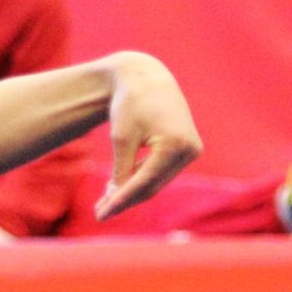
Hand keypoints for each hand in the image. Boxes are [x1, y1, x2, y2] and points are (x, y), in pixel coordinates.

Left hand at [94, 53, 201, 221]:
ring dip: (132, 192)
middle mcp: (190, 149)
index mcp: (175, 143)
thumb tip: (117, 200)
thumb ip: (121, 171)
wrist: (147, 77)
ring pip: (157, 181)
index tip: (101, 214)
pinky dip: (141, 179)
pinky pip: (161, 172)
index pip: (145, 181)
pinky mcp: (188, 150)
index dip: (121, 201)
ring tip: (105, 202)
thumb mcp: (121, 138)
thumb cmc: (131, 102)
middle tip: (99, 212)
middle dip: (125, 200)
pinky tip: (119, 188)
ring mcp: (192, 150)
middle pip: (152, 185)